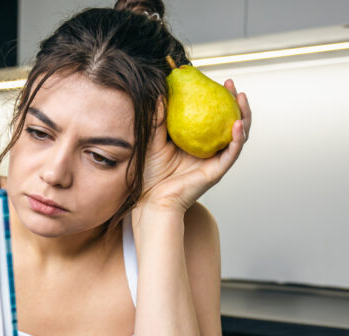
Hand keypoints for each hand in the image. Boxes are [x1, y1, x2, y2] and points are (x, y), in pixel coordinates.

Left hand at [138, 79, 251, 213]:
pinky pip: (232, 153)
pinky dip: (238, 138)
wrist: (151, 198)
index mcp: (196, 142)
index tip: (214, 80)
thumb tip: (159, 94)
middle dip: (235, 102)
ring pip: (237, 136)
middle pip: (229, 123)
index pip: (212, 117)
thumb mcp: (153, 140)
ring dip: (243, 116)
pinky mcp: (217, 171)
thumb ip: (157, 120)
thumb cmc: (149, 174)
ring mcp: (215, 160)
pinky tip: (238, 124)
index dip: (216, 99)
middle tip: (231, 84)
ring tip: (241, 98)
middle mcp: (209, 150)